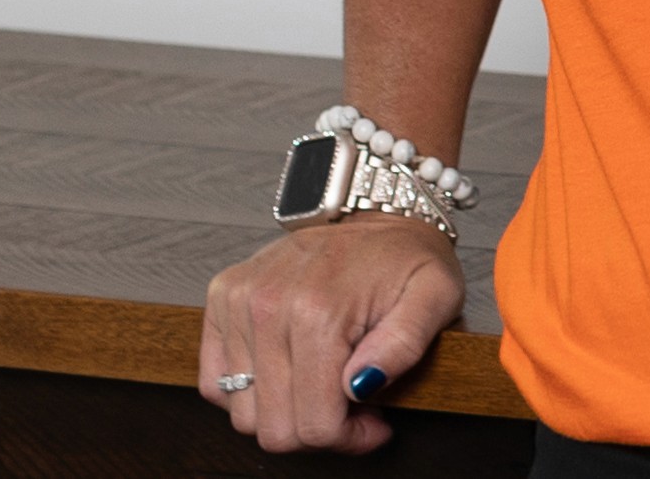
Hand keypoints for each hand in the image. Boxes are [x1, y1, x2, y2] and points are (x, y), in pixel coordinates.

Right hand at [198, 215, 461, 454]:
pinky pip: (213, 382)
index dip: (350, 439)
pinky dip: (248, 392)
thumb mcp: (436, 295)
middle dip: (318, 431)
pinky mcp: (223, 297)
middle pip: (275, 428)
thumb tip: (361, 385)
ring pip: (243, 414)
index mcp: (319, 311)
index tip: (373, 421)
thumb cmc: (404, 257)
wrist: (371, 209)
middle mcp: (268, 305)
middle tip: (351, 408)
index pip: (315, 425)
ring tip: (322, 386)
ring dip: (284, 413)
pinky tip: (287, 374)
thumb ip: (406, 344)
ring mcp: (239, 300)